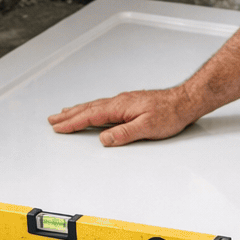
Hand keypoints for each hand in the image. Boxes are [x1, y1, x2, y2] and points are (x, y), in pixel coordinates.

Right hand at [47, 86, 197, 145]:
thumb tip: (104, 138)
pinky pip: (104, 105)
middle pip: (88, 108)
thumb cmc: (171, 113)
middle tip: (52, 119)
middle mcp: (120, 101)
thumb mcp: (147, 128)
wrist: (186, 101)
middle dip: (69, 115)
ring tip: (65, 114)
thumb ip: (124, 133)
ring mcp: (125, 101)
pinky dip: (92, 109)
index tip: (58, 127)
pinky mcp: (131, 103)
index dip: (73, 122)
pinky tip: (92, 111)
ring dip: (78, 110)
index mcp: (120, 107)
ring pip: (95, 106)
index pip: (91, 115)